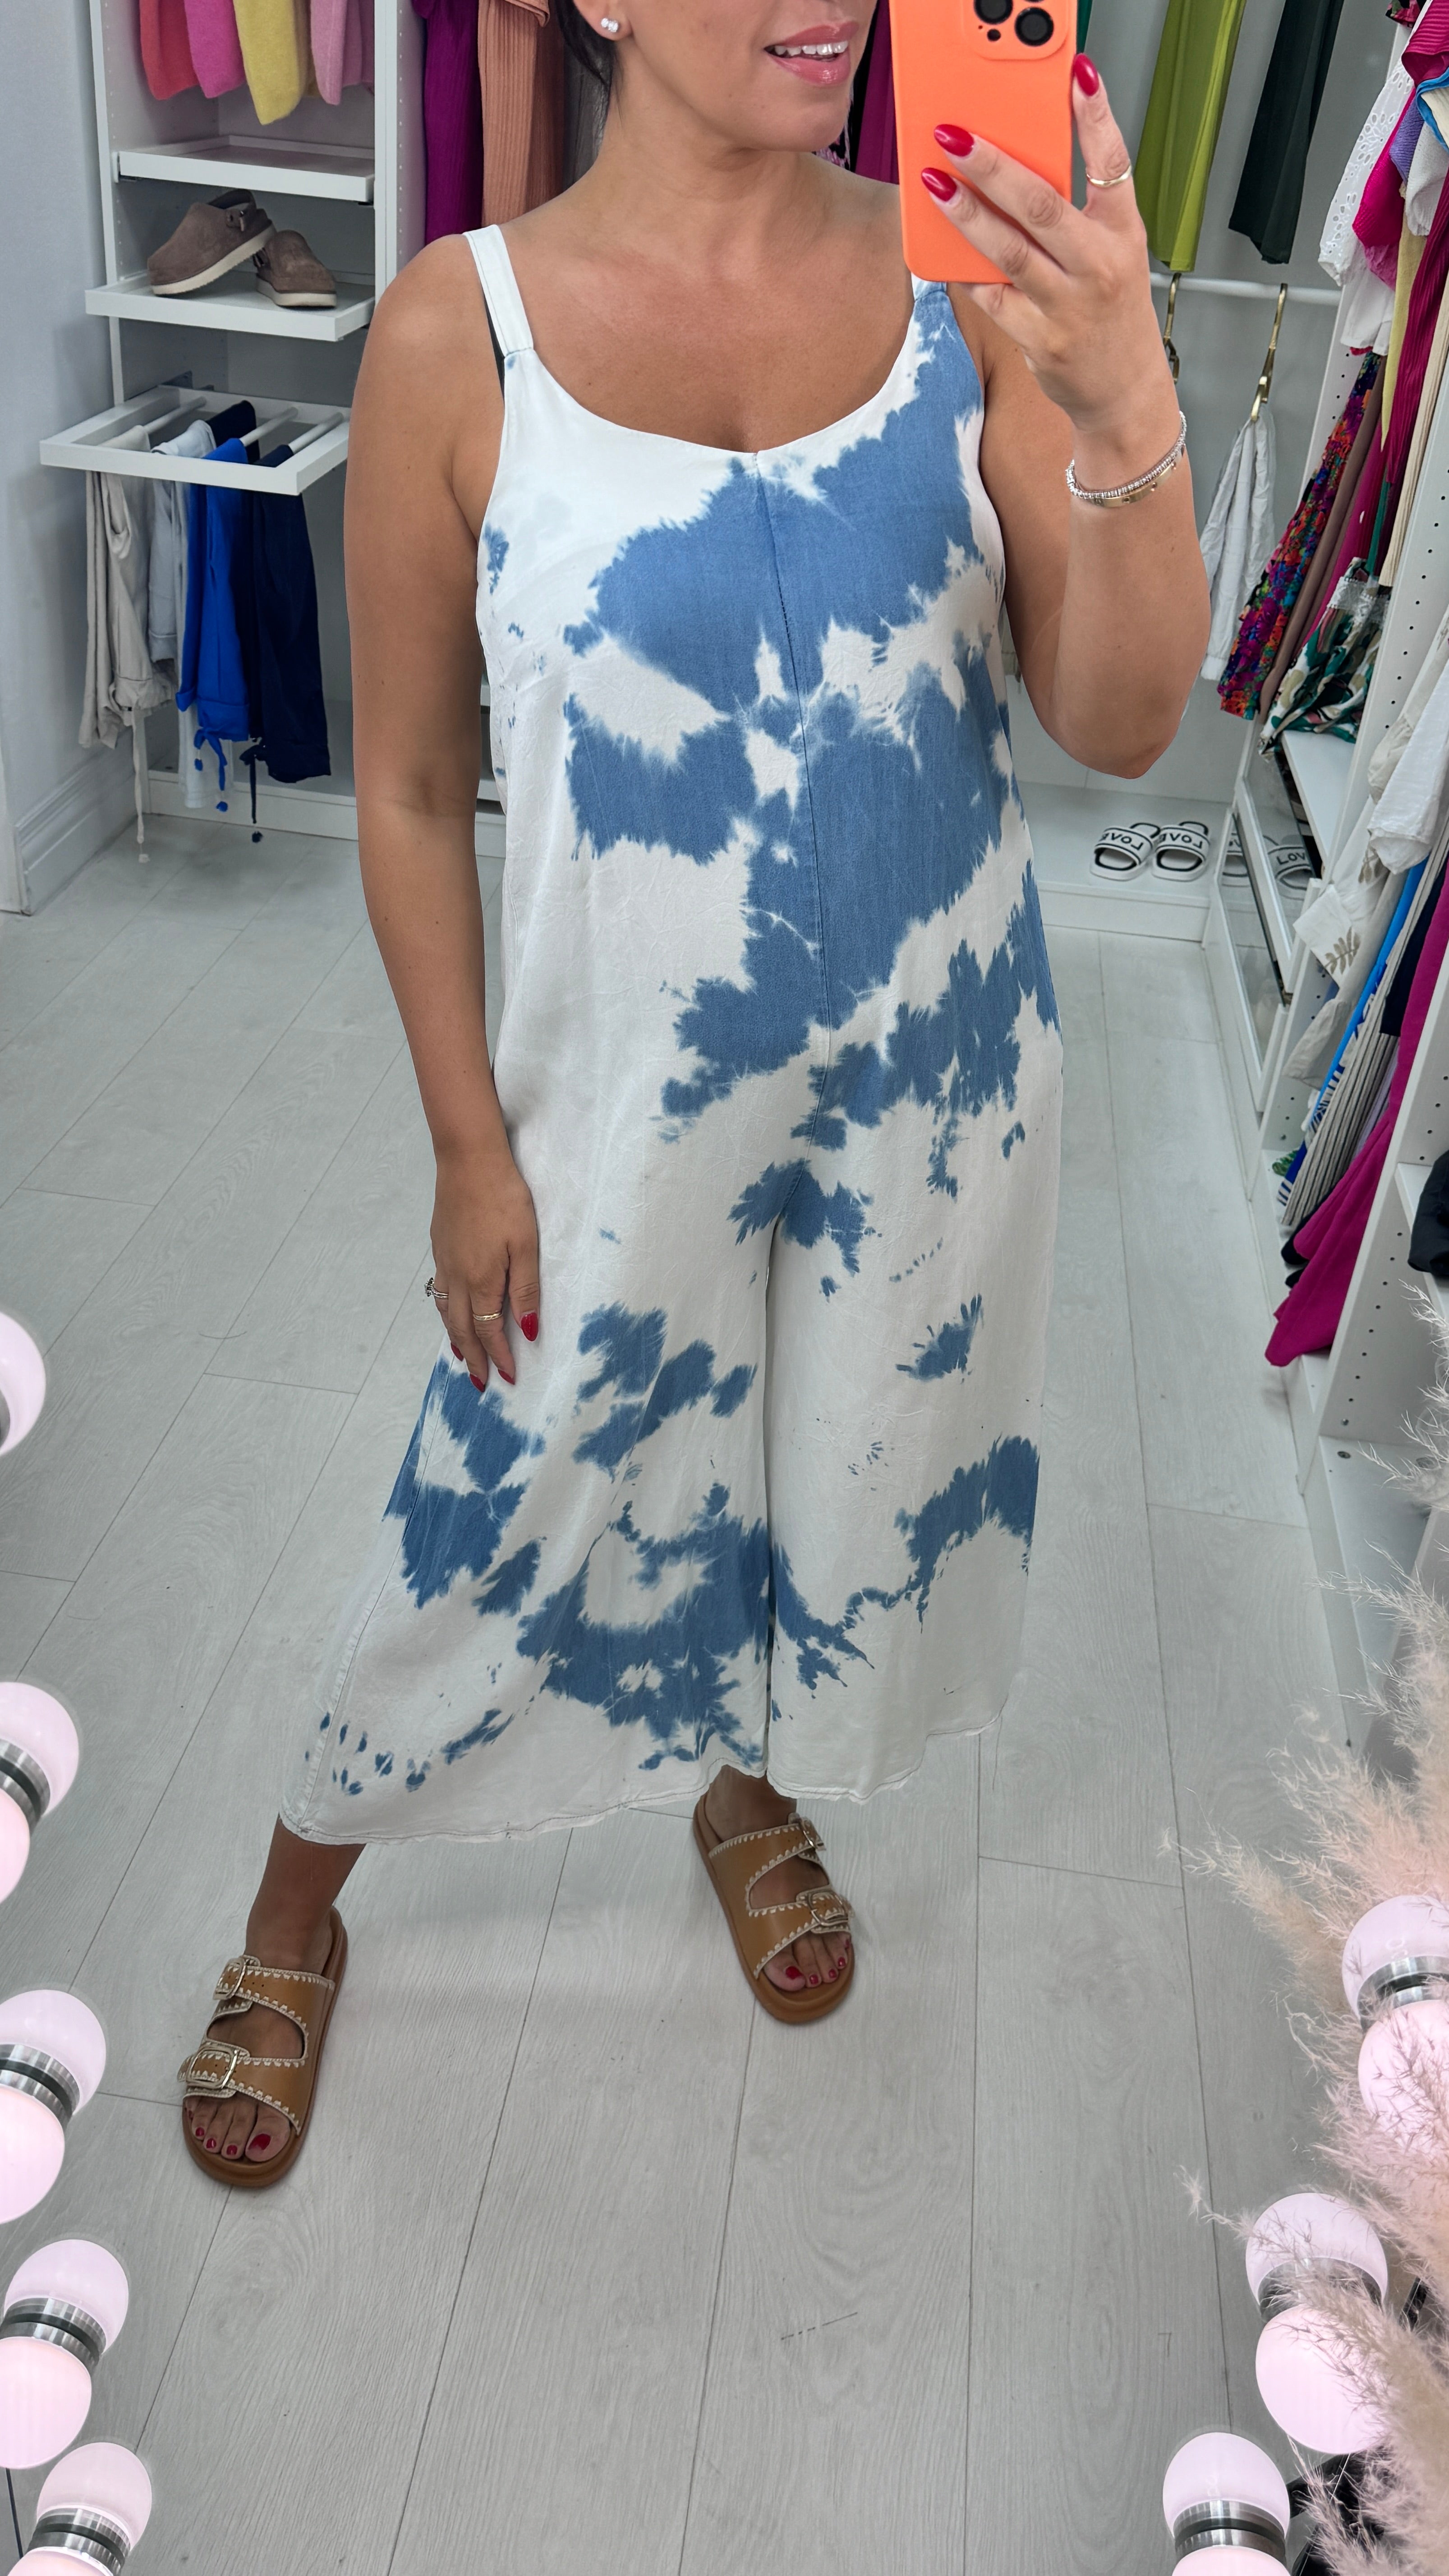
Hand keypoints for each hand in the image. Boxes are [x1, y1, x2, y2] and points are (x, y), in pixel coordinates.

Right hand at [428, 1137, 539, 1391]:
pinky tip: (449, 1311)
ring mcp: (444, 1261)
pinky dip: (444, 1312)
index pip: (489, 1331)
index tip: (509, 1378)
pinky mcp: (439, 1246)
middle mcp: (458, 1277)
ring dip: (455, 1338)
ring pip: (445, 1312)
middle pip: (462, 1329)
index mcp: (481, 1281)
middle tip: (479, 1382)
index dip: (499, 1356)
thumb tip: (527, 1332)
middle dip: (472, 1358)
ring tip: (462, 1356)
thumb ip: (525, 1290)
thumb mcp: (526, 1245)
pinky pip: (439, 1291)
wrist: (468, 1159)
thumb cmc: (504, 1198)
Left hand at [921, 57, 1177, 469]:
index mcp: (1123, 234)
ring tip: (934, 184)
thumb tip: (1018, 167)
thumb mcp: (1113, 253)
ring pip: (1009, 251)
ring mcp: (1069, 306)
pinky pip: (991, 298)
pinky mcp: (1041, 340)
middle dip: (994, 165)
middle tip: (955, 136)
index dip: (1096, 116)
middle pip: (1043, 204)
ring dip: (966, 215)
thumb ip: (1076, 212)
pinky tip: (939, 249)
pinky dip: (963, 272)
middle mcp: (1100, 266)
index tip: (1077, 74)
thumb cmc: (1111, 313)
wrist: (1124, 392)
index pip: (1114, 163)